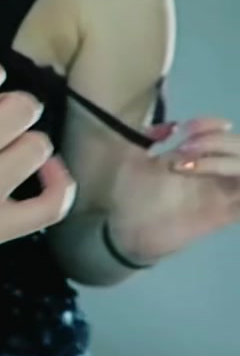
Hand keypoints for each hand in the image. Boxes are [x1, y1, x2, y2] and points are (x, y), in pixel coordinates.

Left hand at [101, 116, 239, 262]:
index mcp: (198, 157)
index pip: (222, 133)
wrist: (126, 231)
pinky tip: (222, 184)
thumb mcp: (133, 160)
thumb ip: (150, 137)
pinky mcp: (224, 215)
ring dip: (230, 162)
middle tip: (185, 148)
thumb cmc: (130, 195)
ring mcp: (222, 194)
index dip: (208, 125)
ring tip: (190, 165)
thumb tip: (172, 126)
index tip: (185, 128)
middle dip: (218, 141)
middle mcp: (215, 173)